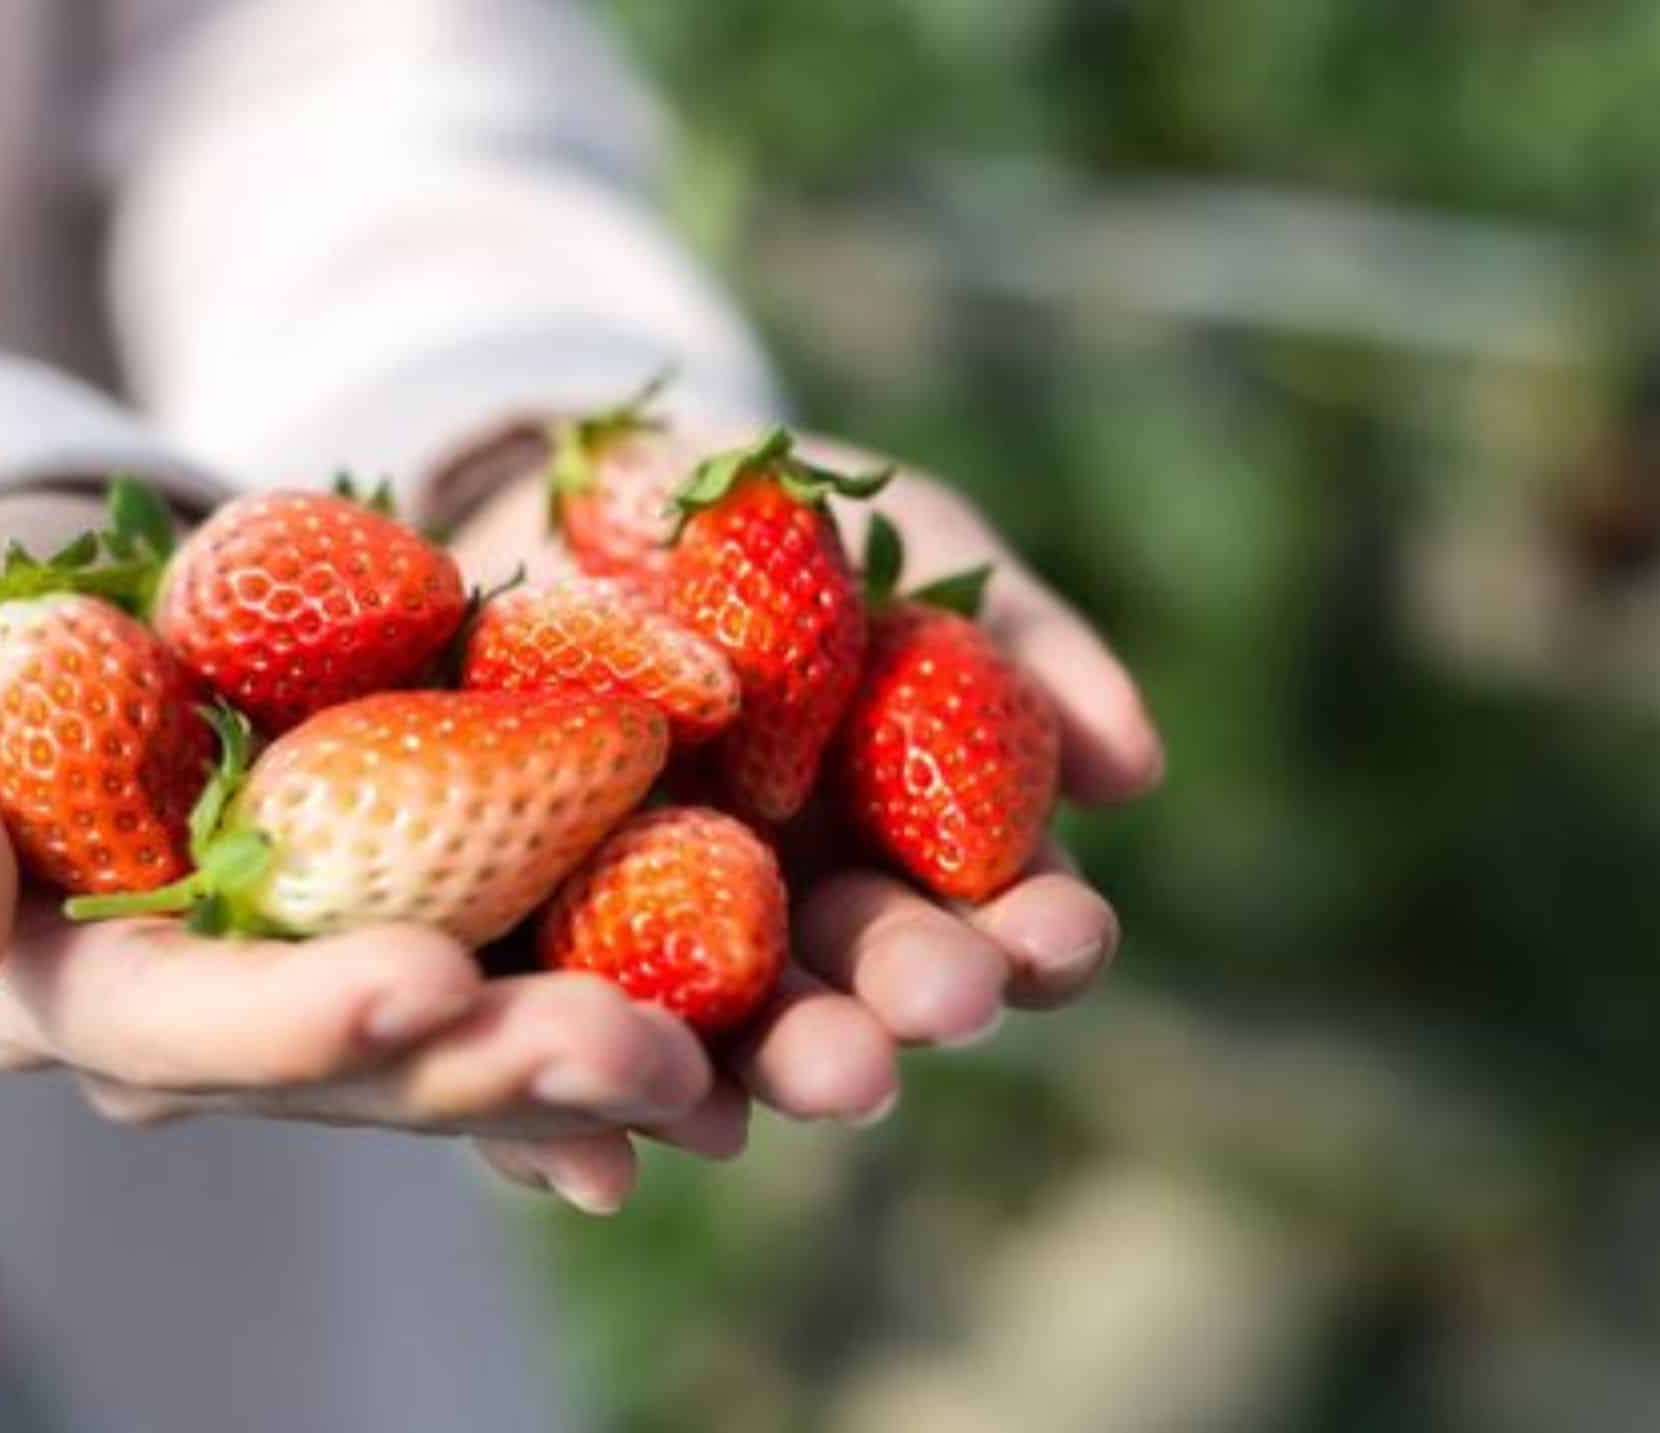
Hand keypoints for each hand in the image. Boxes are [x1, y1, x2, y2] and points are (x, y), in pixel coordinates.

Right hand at [0, 492, 747, 1190]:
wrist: (61, 582)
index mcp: (70, 987)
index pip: (176, 1031)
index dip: (296, 1021)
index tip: (422, 988)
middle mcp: (215, 1022)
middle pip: (359, 1071)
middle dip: (498, 1069)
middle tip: (645, 1056)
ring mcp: (328, 974)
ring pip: (466, 1046)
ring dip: (592, 1056)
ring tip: (722, 1065)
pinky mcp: (421, 911)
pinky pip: (525, 969)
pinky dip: (620, 998)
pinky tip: (727, 1044)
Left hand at [447, 432, 1162, 1209]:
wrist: (552, 492)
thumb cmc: (768, 525)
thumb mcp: (910, 542)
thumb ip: (1022, 642)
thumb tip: (1137, 771)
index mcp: (903, 850)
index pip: (997, 918)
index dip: (1036, 935)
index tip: (1057, 936)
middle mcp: (793, 923)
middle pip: (852, 999)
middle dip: (880, 1020)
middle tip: (913, 1024)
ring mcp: (655, 948)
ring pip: (709, 1046)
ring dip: (741, 1084)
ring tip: (747, 1110)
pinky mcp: (522, 960)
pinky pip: (542, 1053)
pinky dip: (565, 1128)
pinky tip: (593, 1167)